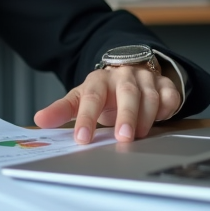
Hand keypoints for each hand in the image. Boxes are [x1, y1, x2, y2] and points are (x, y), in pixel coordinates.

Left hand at [34, 65, 180, 144]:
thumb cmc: (104, 92)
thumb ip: (61, 110)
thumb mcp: (81, 98)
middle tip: (123, 138)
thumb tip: (39, 119)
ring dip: (146, 116)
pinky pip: (170, 96)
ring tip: (139, 136)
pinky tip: (162, 119)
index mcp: (99, 80)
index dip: (87, 118)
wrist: (130, 70)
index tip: (82, 139)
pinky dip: (167, 108)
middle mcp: (124, 76)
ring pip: (150, 95)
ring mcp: (146, 79)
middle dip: (126, 115)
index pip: (91, 97)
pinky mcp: (165, 85)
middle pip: (126, 93)